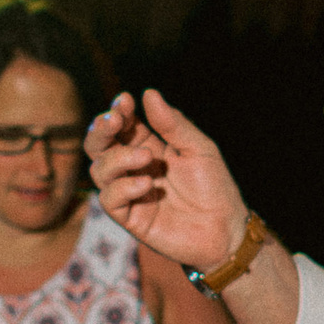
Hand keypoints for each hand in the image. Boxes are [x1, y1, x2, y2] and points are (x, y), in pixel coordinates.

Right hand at [86, 89, 249, 272]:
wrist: (225, 230)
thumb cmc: (215, 187)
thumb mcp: (199, 149)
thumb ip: (173, 124)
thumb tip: (149, 94)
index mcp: (148, 147)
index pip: (121, 126)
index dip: (117, 112)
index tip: (124, 101)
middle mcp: (133, 169)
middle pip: (98, 146)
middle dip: (101, 129)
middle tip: (114, 120)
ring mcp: (129, 193)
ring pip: (99, 170)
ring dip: (117, 158)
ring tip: (146, 156)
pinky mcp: (131, 218)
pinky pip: (109, 200)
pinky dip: (123, 188)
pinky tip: (147, 184)